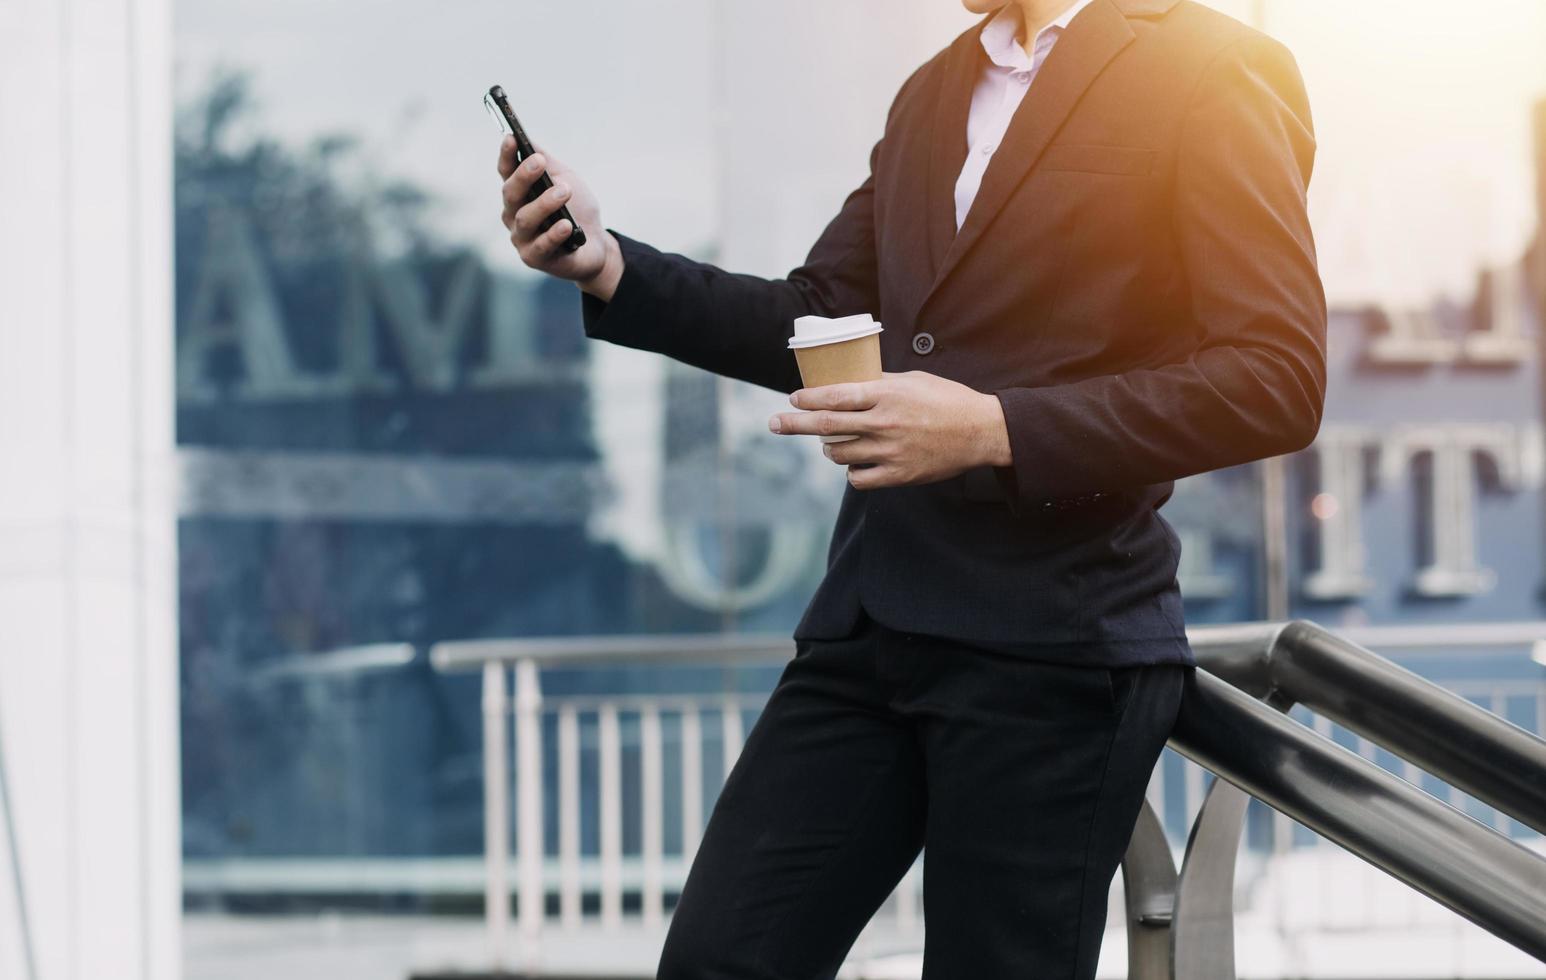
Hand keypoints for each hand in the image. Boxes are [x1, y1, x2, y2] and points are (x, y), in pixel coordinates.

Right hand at [497, 135, 623, 299]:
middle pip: (511, 193)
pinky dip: (554, 234)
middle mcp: (514, 214)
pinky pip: (541, 245)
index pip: (506, 172)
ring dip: (545, 203)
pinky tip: (566, 224)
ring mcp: (521, 237)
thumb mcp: (566, 180)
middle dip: (523, 176)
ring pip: (525, 218)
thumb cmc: (577, 209)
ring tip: (565, 191)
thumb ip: (550, 164)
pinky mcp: (534, 258)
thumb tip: (530, 142)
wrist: (597, 244)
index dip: (506, 155)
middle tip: (539, 162)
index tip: (511, 138)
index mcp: (519, 193)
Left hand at [768, 371, 1013, 489]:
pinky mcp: (899, 475)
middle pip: (827, 426)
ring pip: (840, 454)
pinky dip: (851, 471)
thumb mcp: (913, 380)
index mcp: (887, 395)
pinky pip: (859, 478)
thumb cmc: (948, 399)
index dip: (809, 398)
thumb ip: (880, 383)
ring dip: (828, 448)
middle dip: (794, 424)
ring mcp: (890, 452)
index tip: (793, 398)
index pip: (836, 396)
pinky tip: (855, 463)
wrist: (981, 432)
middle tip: (773, 423)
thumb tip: (848, 382)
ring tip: (829, 444)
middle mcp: (884, 424)